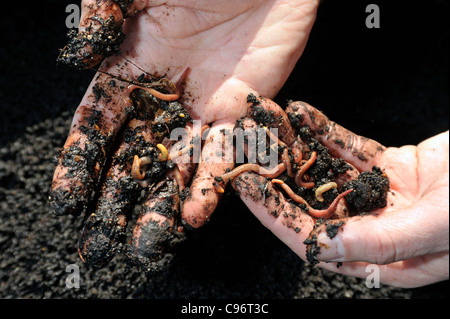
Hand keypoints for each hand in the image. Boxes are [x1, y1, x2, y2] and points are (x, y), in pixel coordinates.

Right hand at [50, 0, 319, 268]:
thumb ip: (103, 16)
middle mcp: (165, 96)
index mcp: (132, 67)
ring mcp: (204, 109)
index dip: (81, 161)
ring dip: (163, 204)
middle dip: (119, 198)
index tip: (67, 197)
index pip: (98, 123)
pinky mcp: (243, 112)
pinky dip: (211, 186)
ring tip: (147, 242)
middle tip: (104, 238)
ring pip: (178, 166)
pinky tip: (194, 215)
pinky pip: (225, 156)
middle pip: (136, 156)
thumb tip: (76, 56)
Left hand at [230, 98, 448, 287]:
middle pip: (311, 203)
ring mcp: (377, 196)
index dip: (277, 215)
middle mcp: (372, 228)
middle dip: (277, 177)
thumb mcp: (435, 228)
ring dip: (296, 148)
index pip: (313, 239)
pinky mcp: (387, 167)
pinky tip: (301, 113)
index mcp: (380, 258)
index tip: (248, 191)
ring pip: (325, 171)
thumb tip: (321, 248)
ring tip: (266, 126)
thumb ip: (378, 242)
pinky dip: (326, 131)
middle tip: (246, 153)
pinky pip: (348, 147)